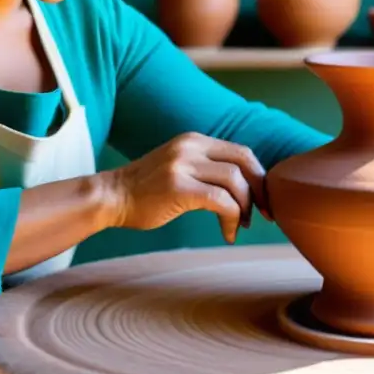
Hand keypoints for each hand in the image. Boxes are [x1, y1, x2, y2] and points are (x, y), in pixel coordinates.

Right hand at [99, 132, 266, 243]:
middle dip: (260, 190)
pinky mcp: (178, 187)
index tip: (263, 200)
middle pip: (245, 161)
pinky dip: (232, 219)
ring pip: (235, 182)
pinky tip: (227, 233)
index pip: (241, 152)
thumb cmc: (145, 190)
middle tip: (263, 214)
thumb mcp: (178, 166)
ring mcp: (183, 165)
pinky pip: (221, 201)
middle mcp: (191, 147)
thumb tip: (243, 186)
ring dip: (245, 208)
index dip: (259, 176)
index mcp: (193, 140)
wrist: (110, 196)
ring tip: (240, 225)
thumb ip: (205, 168)